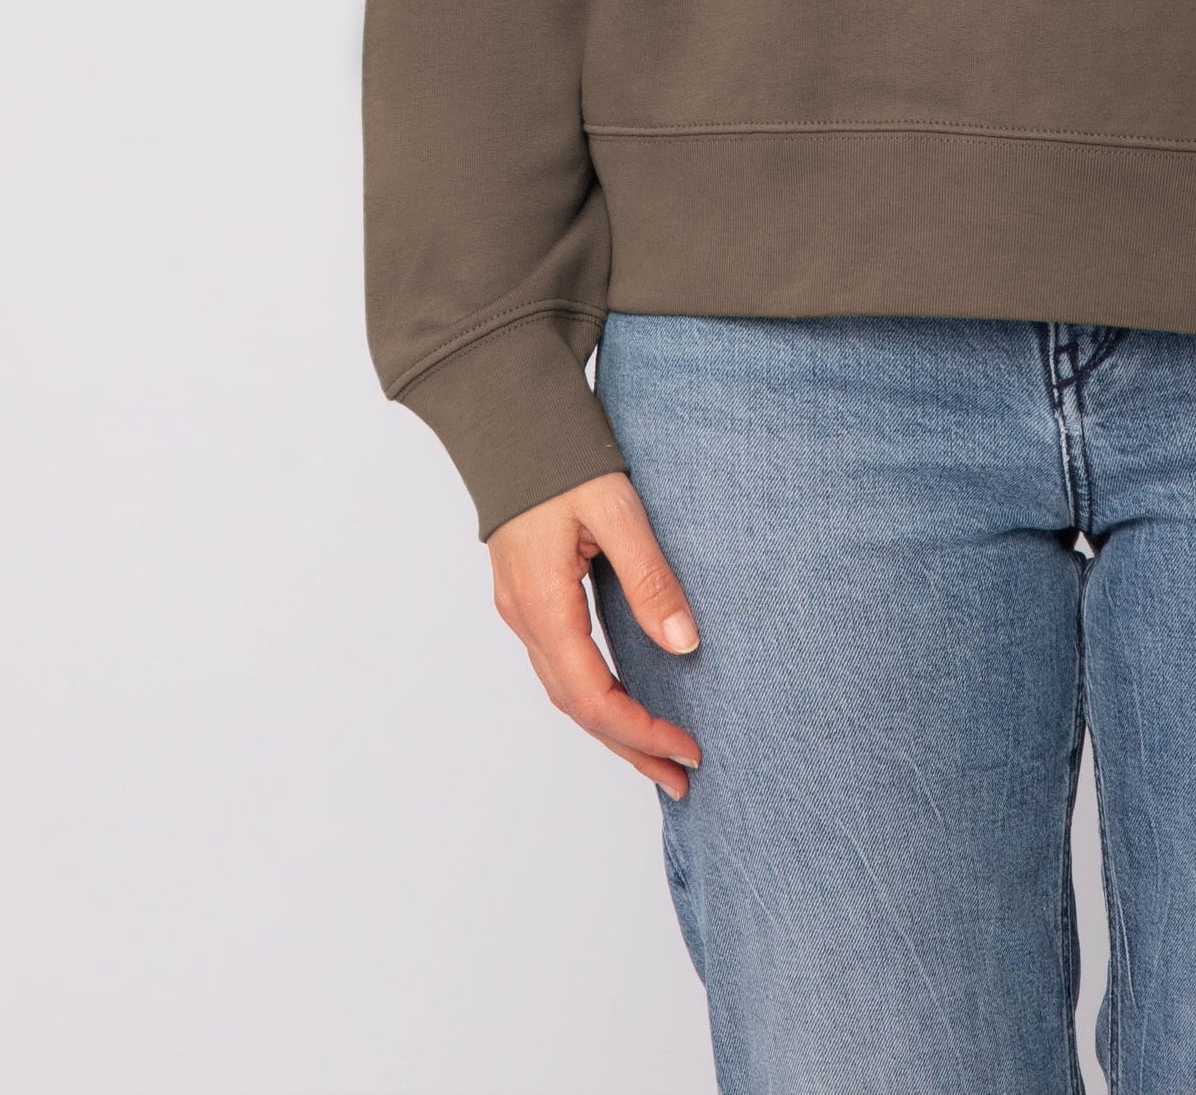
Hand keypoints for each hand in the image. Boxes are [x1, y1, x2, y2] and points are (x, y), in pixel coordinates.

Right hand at [487, 470, 703, 796]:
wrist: (508, 419)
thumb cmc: (561, 456)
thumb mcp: (616, 509)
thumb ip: (649, 576)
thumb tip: (684, 643)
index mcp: (543, 605)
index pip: (592, 697)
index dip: (640, 732)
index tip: (687, 750)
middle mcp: (525, 617)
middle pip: (577, 708)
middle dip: (630, 747)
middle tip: (681, 777)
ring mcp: (521, 609)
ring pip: (567, 691)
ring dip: (613, 727)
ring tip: (659, 755)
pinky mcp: (529, 597)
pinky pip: (561, 666)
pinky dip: (596, 696)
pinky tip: (623, 701)